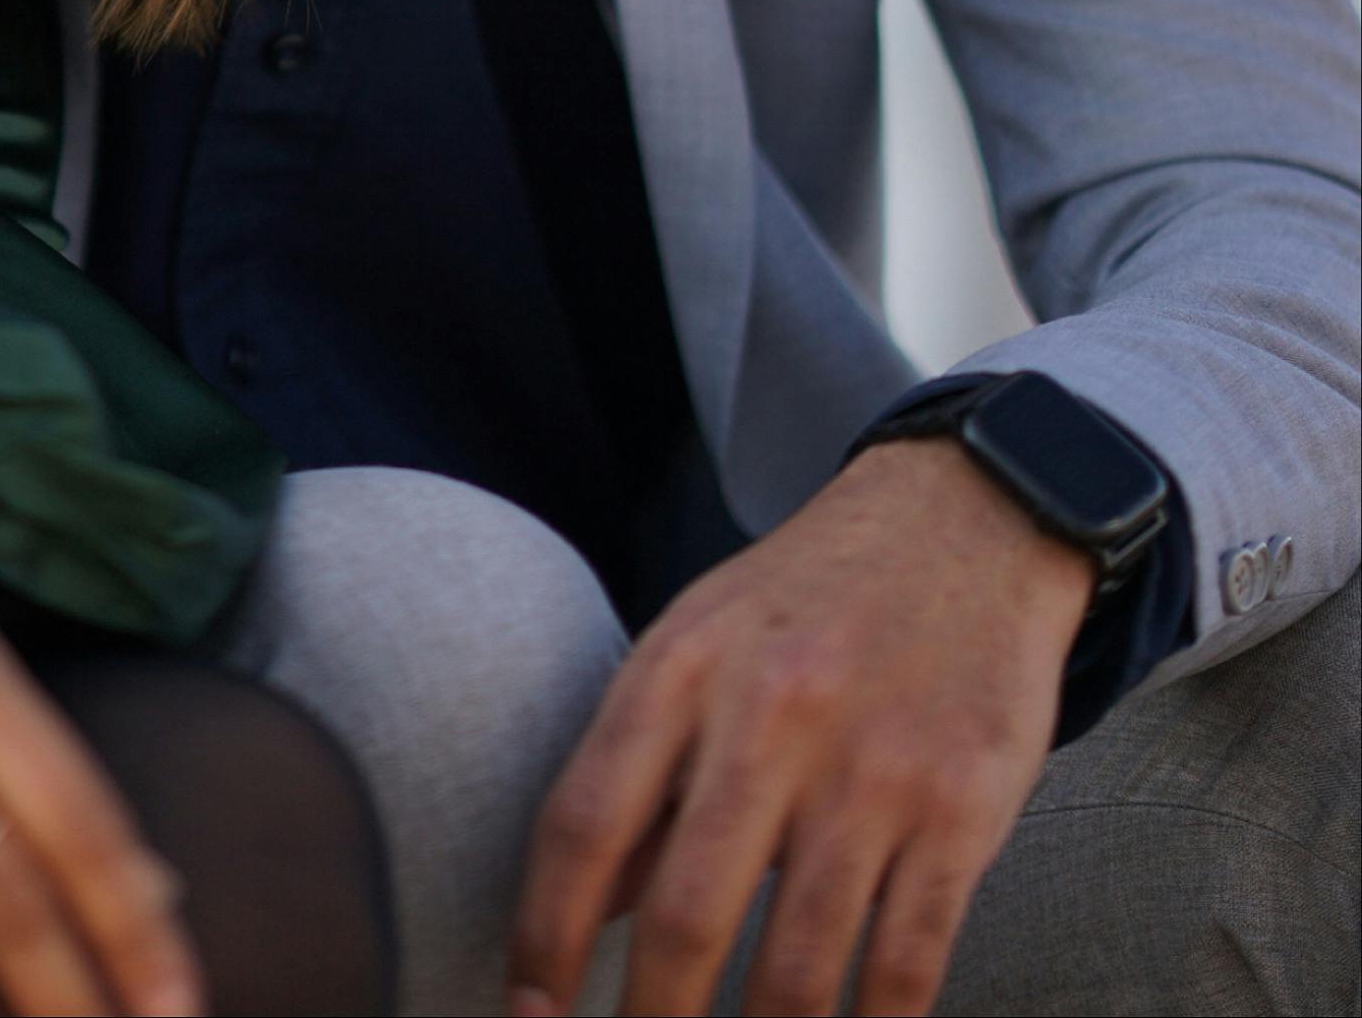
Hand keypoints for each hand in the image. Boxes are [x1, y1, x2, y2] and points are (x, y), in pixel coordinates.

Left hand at [508, 442, 1093, 1017]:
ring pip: (796, 968)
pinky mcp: (961, 811)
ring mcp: (871, 769)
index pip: (583, 824)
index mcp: (682, 666)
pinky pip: (904, 964)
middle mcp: (769, 715)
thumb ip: (640, 770)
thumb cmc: (809, 601)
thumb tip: (579, 908)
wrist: (963, 521)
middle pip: (683, 915)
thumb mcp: (699, 643)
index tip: (526, 1013)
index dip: (543, 936)